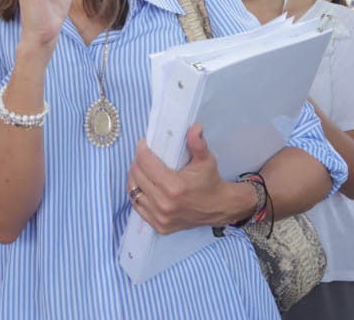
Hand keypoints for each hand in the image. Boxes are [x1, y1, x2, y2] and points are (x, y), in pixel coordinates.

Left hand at [127, 126, 241, 233]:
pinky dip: (137, 194)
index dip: (142, 149)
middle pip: (137, 176)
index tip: (143, 143)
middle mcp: (163, 204)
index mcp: (173, 187)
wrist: (220, 207)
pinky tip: (142, 185)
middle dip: (137, 161)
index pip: (145, 163)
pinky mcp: (159, 226)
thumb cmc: (211, 181)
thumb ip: (197, 143)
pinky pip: (138, 207)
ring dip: (134, 178)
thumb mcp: (206, 159)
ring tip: (140, 168)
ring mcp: (160, 217)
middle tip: (142, 154)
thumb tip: (194, 126)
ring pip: (133, 192)